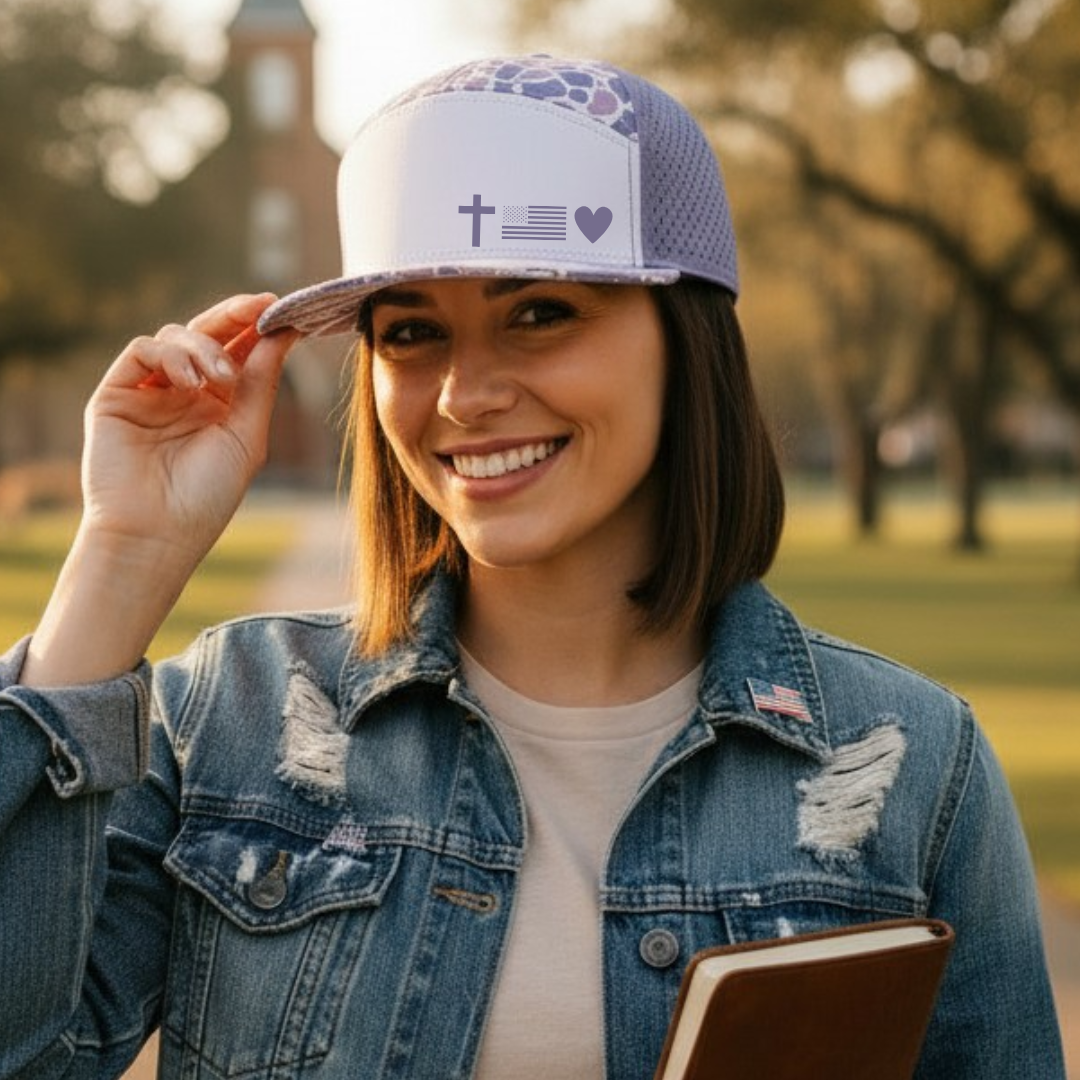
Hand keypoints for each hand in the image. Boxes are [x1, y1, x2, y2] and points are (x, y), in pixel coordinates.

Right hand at [82, 294, 296, 563]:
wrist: (156, 533)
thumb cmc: (206, 496)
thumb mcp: (246, 433)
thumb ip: (261, 381)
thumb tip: (284, 332)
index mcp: (220, 404)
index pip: (239, 352)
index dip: (258, 327)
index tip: (283, 308)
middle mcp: (184, 393)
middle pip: (208, 335)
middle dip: (235, 316)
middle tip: (260, 304)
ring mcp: (150, 391)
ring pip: (176, 336)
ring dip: (204, 347)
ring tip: (219, 378)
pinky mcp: (117, 393)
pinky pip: (142, 351)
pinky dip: (169, 355)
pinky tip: (189, 382)